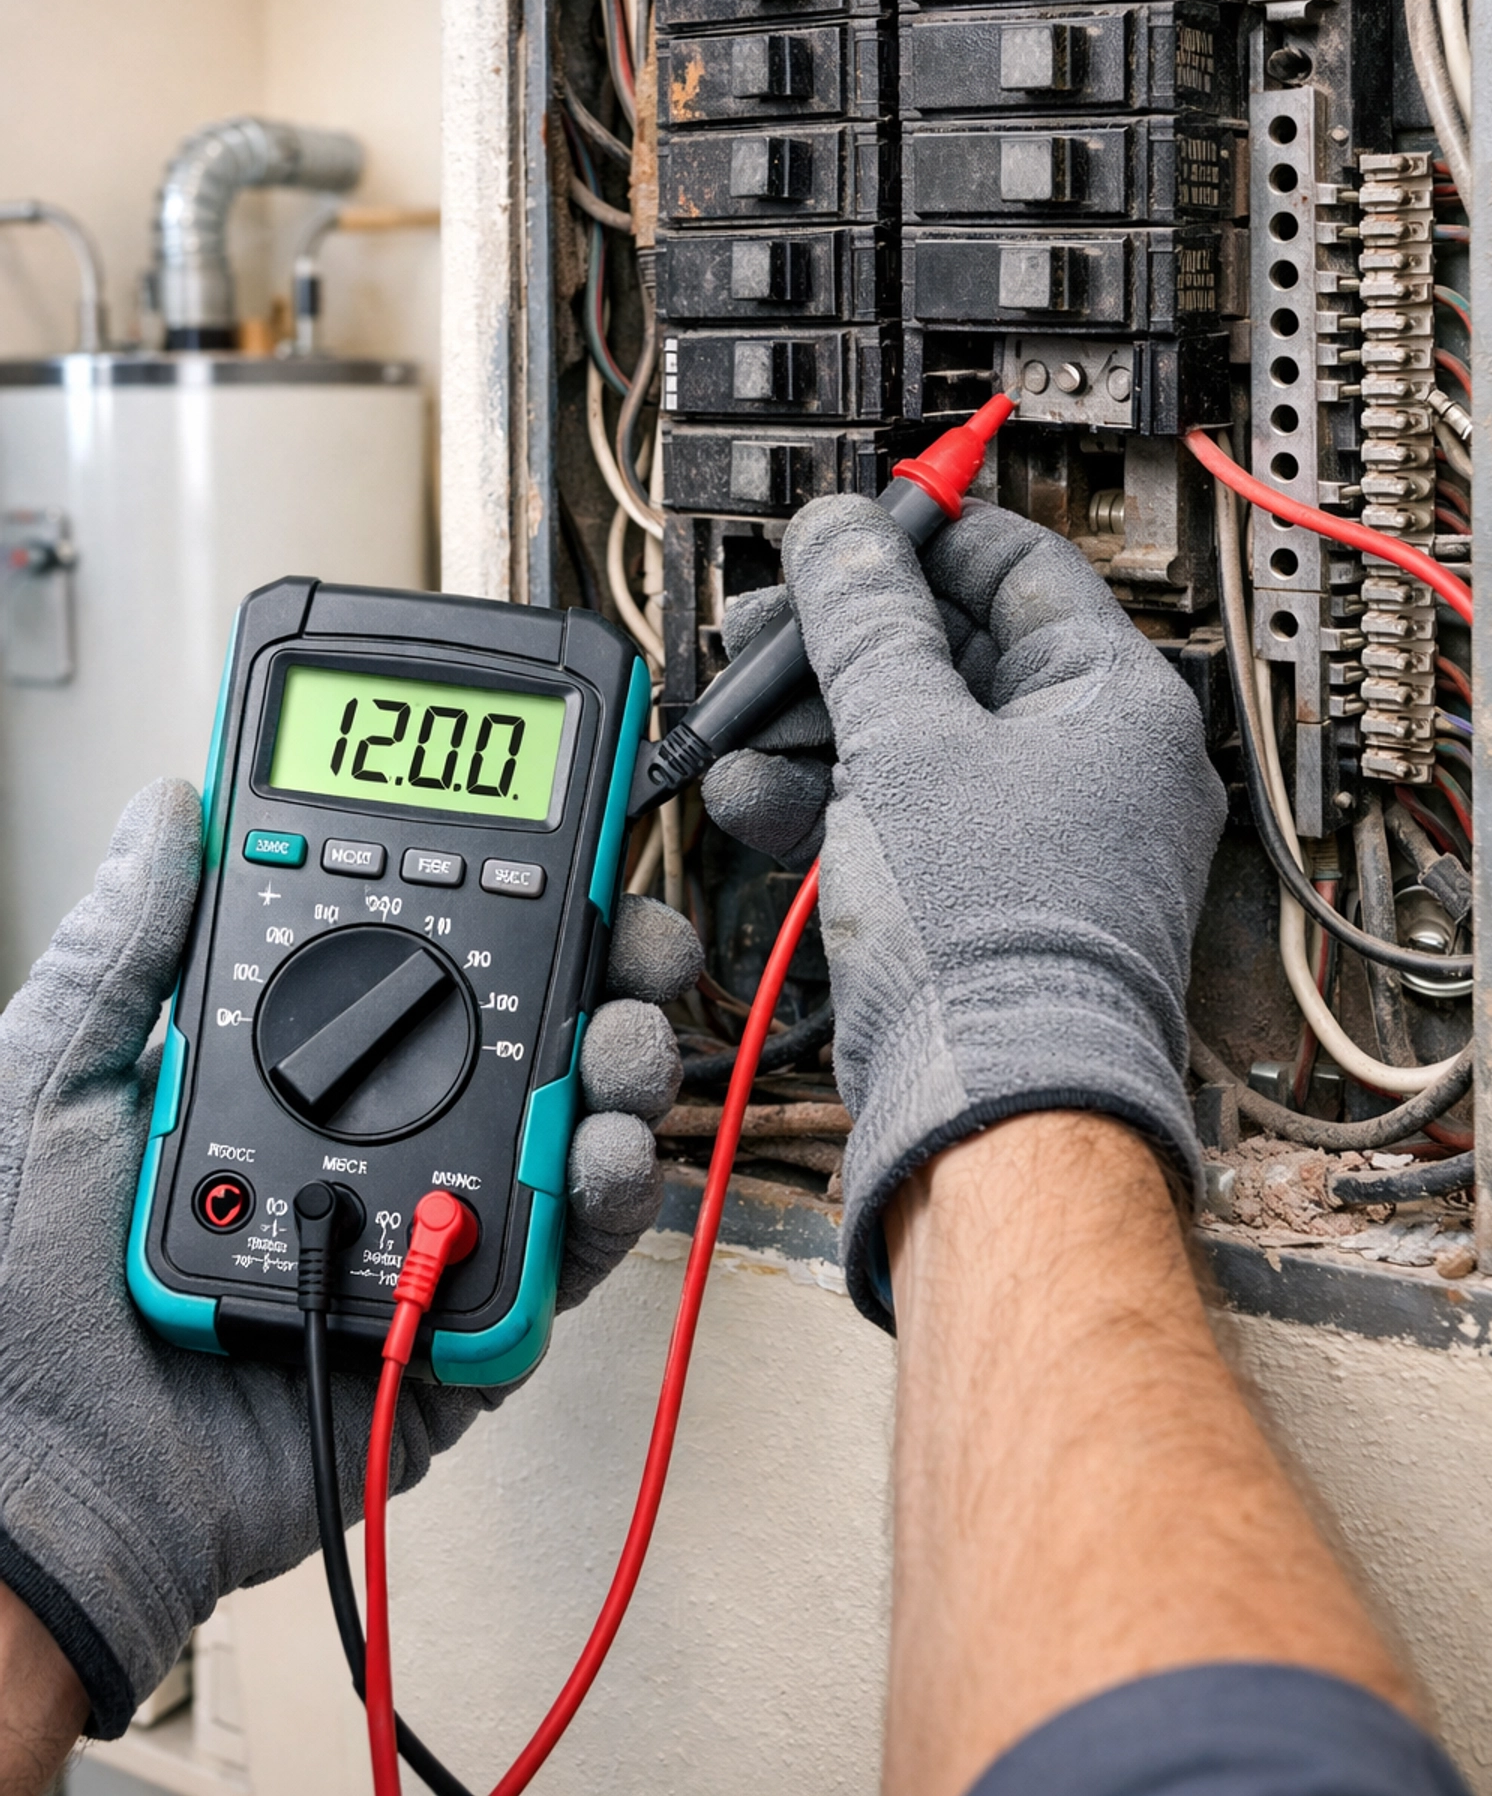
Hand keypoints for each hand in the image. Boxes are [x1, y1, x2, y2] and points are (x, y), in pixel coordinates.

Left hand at [0, 780, 695, 1734]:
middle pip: (523, 1035)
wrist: (31, 1481)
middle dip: (602, 973)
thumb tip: (166, 808)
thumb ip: (125, 948)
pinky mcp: (453, 1331)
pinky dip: (598, 1203)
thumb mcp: (52, 1082)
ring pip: (557, 1134)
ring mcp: (420, 1229)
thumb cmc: (11, 1290)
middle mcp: (371, 1136)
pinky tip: (598, 1150)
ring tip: (624, 1042)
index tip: (558, 840)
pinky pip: (553, 1262)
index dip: (501, 894)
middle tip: (631, 940)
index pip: (417, 954)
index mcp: (289, 1065)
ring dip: (618, 1072)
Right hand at [702, 496, 1225, 1323]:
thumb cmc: (993, 945)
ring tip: (740, 718)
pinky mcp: (983, 899)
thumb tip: (842, 534)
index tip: (851, 523)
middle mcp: (1093, 763)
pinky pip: (902, 813)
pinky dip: (830, 799)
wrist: (992, 1113)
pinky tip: (755, 793)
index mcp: (1116, 700)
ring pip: (914, 737)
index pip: (1021, 566)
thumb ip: (865, 622)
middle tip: (769, 623)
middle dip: (844, 643)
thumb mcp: (904, 742)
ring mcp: (1039, 835)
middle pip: (954, 652)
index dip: (925, 533)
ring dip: (818, 724)